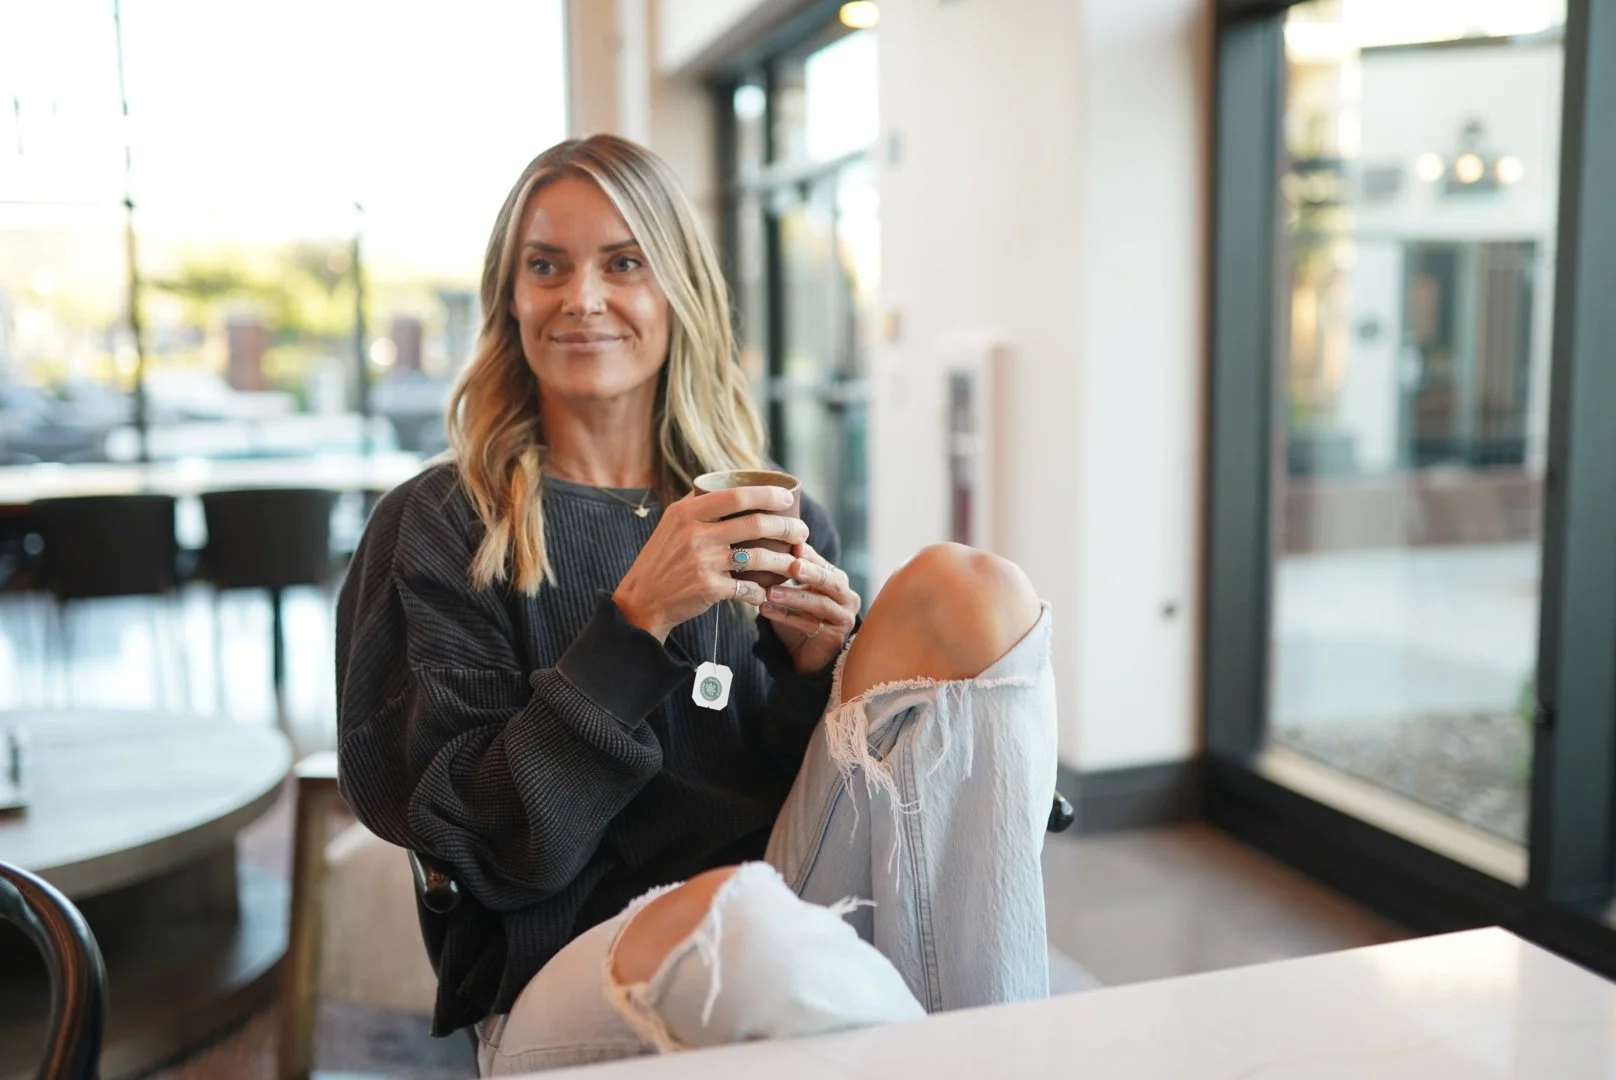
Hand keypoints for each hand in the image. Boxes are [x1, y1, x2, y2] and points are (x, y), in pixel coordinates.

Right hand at [611, 485, 809, 641]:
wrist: (643, 599)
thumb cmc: (662, 559)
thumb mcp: (671, 523)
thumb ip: (696, 503)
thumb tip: (724, 482)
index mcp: (687, 513)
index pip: (735, 495)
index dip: (767, 495)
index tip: (787, 498)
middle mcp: (695, 534)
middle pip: (754, 524)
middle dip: (786, 526)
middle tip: (802, 530)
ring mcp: (703, 562)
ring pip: (757, 557)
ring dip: (782, 560)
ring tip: (795, 561)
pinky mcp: (709, 588)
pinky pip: (747, 588)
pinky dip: (761, 591)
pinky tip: (768, 591)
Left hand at [750, 541, 859, 674]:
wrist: (807, 654)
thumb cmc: (800, 617)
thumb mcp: (797, 591)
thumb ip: (793, 571)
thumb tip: (777, 541)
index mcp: (838, 581)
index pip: (824, 564)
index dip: (809, 555)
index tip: (793, 546)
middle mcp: (847, 597)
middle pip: (830, 581)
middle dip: (810, 572)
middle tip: (792, 564)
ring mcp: (844, 618)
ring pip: (819, 604)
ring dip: (793, 596)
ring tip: (770, 592)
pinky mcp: (834, 637)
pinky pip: (809, 624)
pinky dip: (785, 616)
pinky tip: (766, 610)